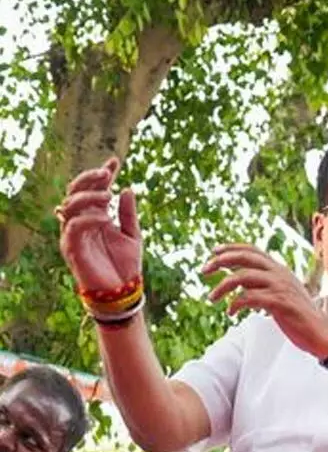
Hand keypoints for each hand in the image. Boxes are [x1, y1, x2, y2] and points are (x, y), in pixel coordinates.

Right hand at [56, 157, 142, 292]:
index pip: (95, 190)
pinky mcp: (72, 248)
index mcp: (97, 217)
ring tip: (108, 195)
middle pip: (75, 191)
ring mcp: (75, 234)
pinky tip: (105, 217)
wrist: (123, 291)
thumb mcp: (133, 235)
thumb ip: (129, 214)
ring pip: (70, 205)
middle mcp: (83, 222)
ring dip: (89, 196)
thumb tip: (128, 189)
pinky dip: (89, 218)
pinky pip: (74, 226)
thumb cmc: (126, 265)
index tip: (115, 161)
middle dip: (89, 178)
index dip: (103, 174)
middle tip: (106, 173)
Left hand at [203, 244, 327, 357]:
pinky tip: (230, 312)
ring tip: (211, 298)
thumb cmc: (298, 317)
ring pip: (243, 277)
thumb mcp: (279, 295)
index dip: (232, 248)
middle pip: (245, 258)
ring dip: (223, 286)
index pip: (253, 250)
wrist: (321, 335)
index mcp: (280, 270)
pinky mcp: (280, 303)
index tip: (214, 252)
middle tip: (204, 270)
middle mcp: (280, 274)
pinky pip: (250, 298)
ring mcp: (281, 287)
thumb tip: (237, 280)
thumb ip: (261, 285)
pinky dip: (235, 304)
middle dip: (221, 261)